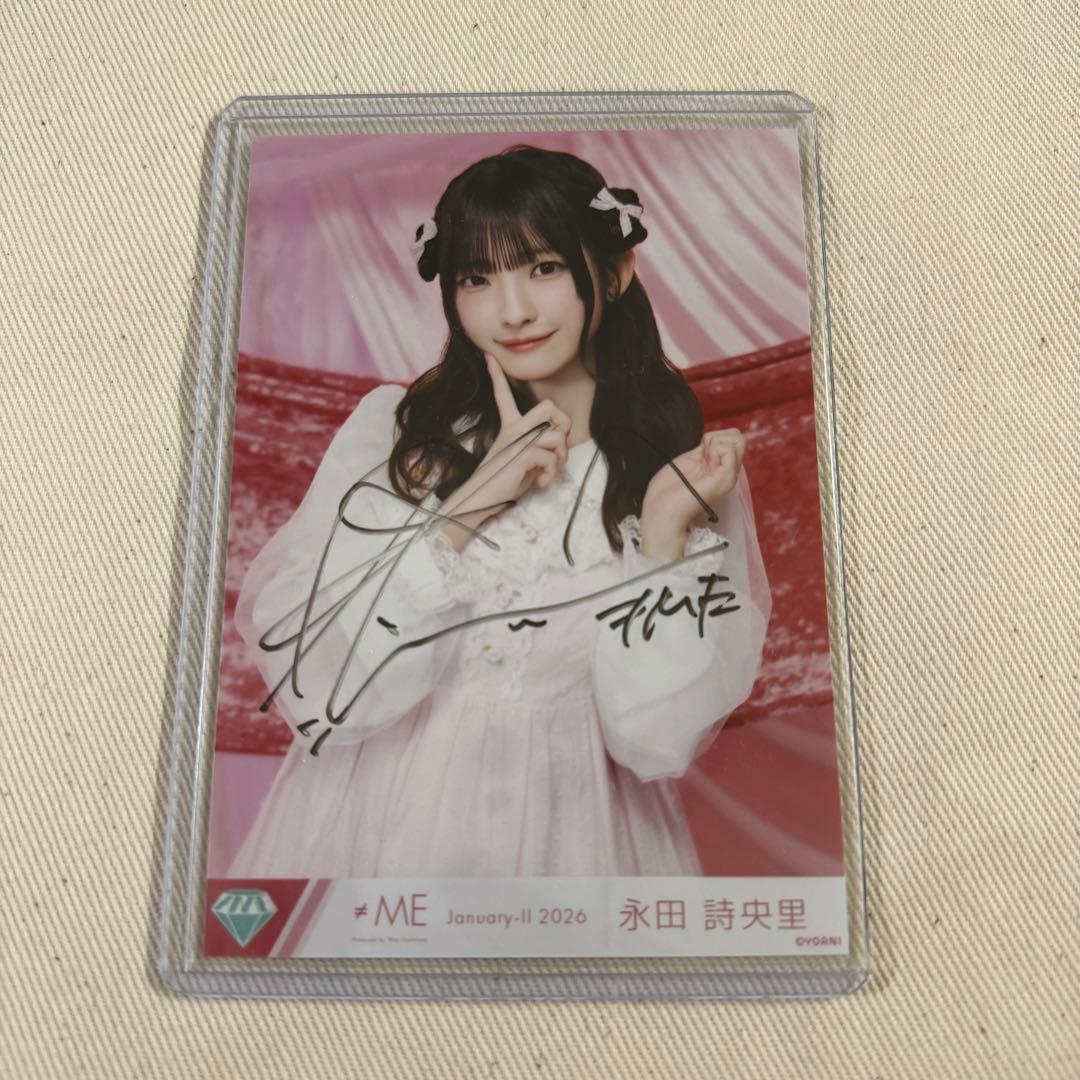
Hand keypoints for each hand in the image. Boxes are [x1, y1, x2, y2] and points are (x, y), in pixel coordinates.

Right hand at [438, 354, 570, 550]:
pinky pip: (551, 457)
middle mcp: (513, 429)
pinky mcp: (522, 456)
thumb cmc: (503, 481)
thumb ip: (538, 445)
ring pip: (556, 435)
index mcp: (509, 427)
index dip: (496, 376)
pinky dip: (552, 473)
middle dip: (563, 424)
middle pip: (549, 406)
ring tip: (550, 471)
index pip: (503, 396)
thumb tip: (559, 443)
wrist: (482, 499)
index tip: (489, 357)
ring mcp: (518, 441)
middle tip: (558, 446)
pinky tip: (541, 482)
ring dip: (561, 457)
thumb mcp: (522, 459)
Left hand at [639, 429, 746, 559]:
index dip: (713, 438)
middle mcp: (727, 472)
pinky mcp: (727, 478)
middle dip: (717, 437)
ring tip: (702, 462)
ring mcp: (729, 476)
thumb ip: (705, 451)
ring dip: (714, 443)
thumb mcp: (689, 461)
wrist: (662, 510)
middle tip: (701, 456)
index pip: (733, 440)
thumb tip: (714, 437)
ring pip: (738, 440)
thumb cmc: (667, 490)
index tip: (699, 452)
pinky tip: (704, 463)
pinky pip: (729, 448)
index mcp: (718, 469)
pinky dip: (713, 450)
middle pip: (739, 438)